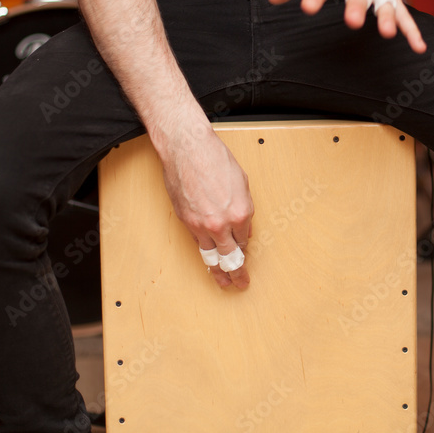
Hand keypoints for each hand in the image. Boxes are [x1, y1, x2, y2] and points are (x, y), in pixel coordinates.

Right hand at [161, 128, 253, 288]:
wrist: (187, 149)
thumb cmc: (215, 159)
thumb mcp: (242, 184)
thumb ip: (244, 208)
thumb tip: (244, 226)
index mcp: (241, 212)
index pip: (245, 240)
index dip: (246, 248)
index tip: (247, 256)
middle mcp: (222, 223)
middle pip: (231, 256)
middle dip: (237, 272)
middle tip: (241, 282)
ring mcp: (202, 225)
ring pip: (212, 255)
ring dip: (219, 271)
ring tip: (223, 282)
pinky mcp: (186, 221)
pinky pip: (198, 243)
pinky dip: (205, 252)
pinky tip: (208, 260)